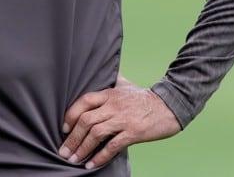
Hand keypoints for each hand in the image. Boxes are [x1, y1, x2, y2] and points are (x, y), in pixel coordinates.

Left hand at [58, 73, 180, 169]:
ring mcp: (123, 119)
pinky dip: (100, 156)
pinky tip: (91, 164)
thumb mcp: (126, 84)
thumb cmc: (145, 97)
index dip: (70, 114)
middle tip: (63, 151)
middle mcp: (113, 105)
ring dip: (82, 148)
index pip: (84, 101)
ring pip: (96, 134)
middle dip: (72, 138)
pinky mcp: (133, 132)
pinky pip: (112, 146)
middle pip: (86, 120)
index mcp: (109, 93)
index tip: (64, 128)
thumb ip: (112, 79)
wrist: (170, 106)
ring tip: (73, 159)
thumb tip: (103, 70)